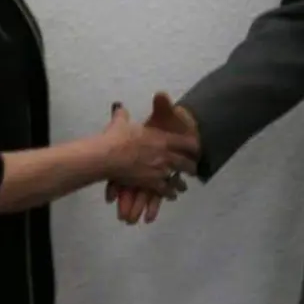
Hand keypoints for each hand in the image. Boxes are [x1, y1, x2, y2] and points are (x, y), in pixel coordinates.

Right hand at [105, 92, 197, 223]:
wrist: (108, 156)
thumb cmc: (117, 137)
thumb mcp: (121, 121)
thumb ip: (123, 115)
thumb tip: (120, 108)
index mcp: (164, 139)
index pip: (188, 143)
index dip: (194, 146)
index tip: (196, 149)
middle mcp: (166, 155)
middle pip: (187, 163)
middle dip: (191, 167)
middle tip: (192, 169)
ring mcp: (161, 171)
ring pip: (179, 179)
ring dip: (181, 183)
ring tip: (183, 185)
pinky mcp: (152, 184)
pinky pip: (166, 190)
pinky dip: (170, 193)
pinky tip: (171, 195)